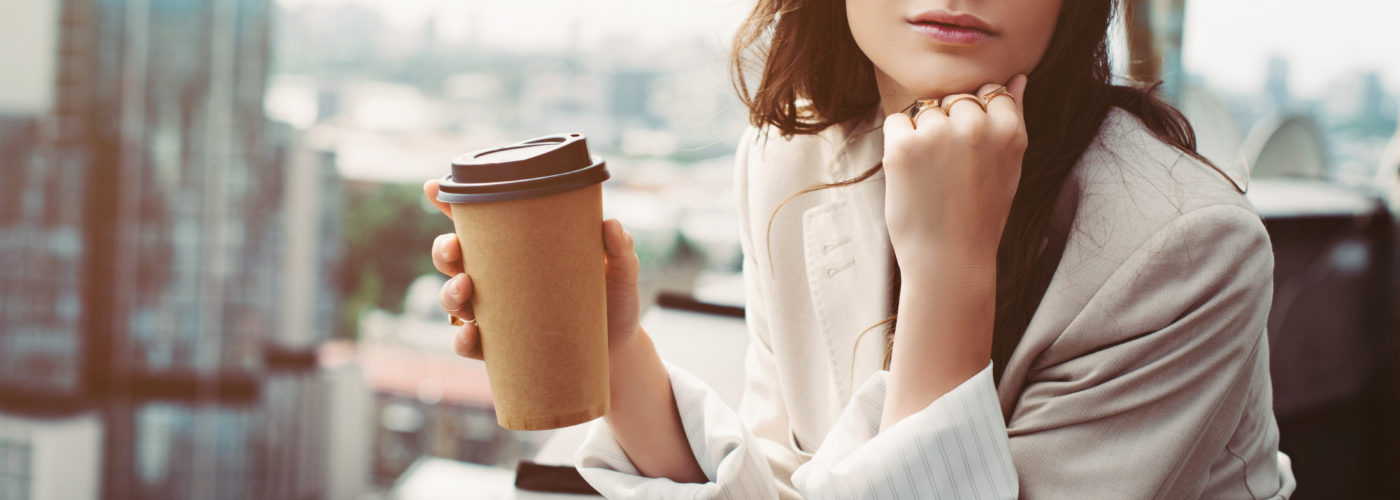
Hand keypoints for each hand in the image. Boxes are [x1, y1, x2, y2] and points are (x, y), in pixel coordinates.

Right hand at [422, 179, 642, 359]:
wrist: (618, 353)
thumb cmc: (614, 302)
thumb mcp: (623, 272)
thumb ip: (621, 249)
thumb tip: (611, 225)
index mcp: (520, 249)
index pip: (479, 222)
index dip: (450, 203)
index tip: (432, 188)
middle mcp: (500, 278)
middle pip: (454, 259)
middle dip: (443, 251)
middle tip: (454, 250)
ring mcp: (497, 313)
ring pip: (454, 300)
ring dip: (449, 293)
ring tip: (466, 289)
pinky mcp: (502, 348)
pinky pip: (470, 345)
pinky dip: (463, 340)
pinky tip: (470, 335)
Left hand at [880, 74, 1028, 273]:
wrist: (950, 261)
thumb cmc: (980, 216)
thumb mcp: (1010, 166)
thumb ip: (1013, 118)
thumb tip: (1019, 77)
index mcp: (1009, 130)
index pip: (990, 91)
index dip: (976, 118)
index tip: (971, 151)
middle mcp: (976, 126)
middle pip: (955, 97)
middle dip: (949, 123)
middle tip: (951, 170)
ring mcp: (938, 134)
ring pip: (925, 108)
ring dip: (923, 132)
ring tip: (933, 175)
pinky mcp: (904, 146)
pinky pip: (896, 120)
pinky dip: (898, 141)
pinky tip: (912, 173)